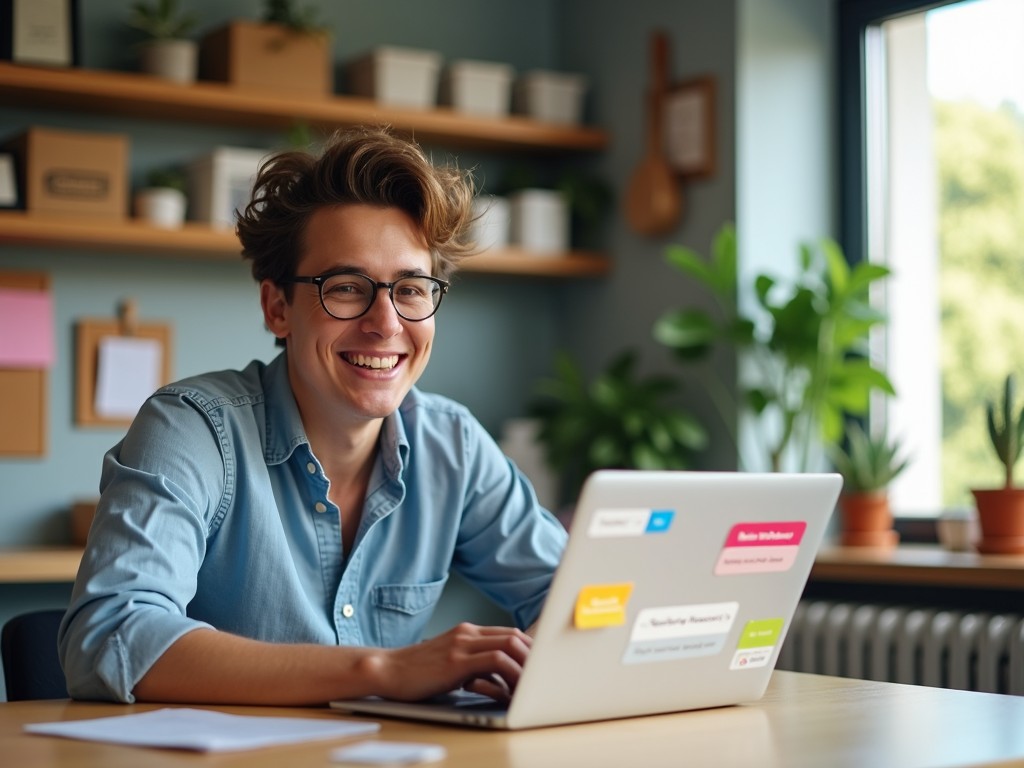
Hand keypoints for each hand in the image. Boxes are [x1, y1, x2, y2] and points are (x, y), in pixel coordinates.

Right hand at [369, 622, 531, 702]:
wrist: (386, 671)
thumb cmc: (416, 674)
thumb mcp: (450, 665)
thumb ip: (475, 667)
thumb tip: (502, 684)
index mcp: (467, 632)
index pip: (509, 633)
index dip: (529, 648)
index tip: (542, 666)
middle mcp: (467, 633)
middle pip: (515, 635)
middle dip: (535, 656)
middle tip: (546, 676)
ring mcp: (462, 644)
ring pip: (510, 644)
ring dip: (528, 666)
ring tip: (536, 685)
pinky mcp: (456, 660)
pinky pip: (496, 661)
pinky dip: (512, 673)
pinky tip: (515, 690)